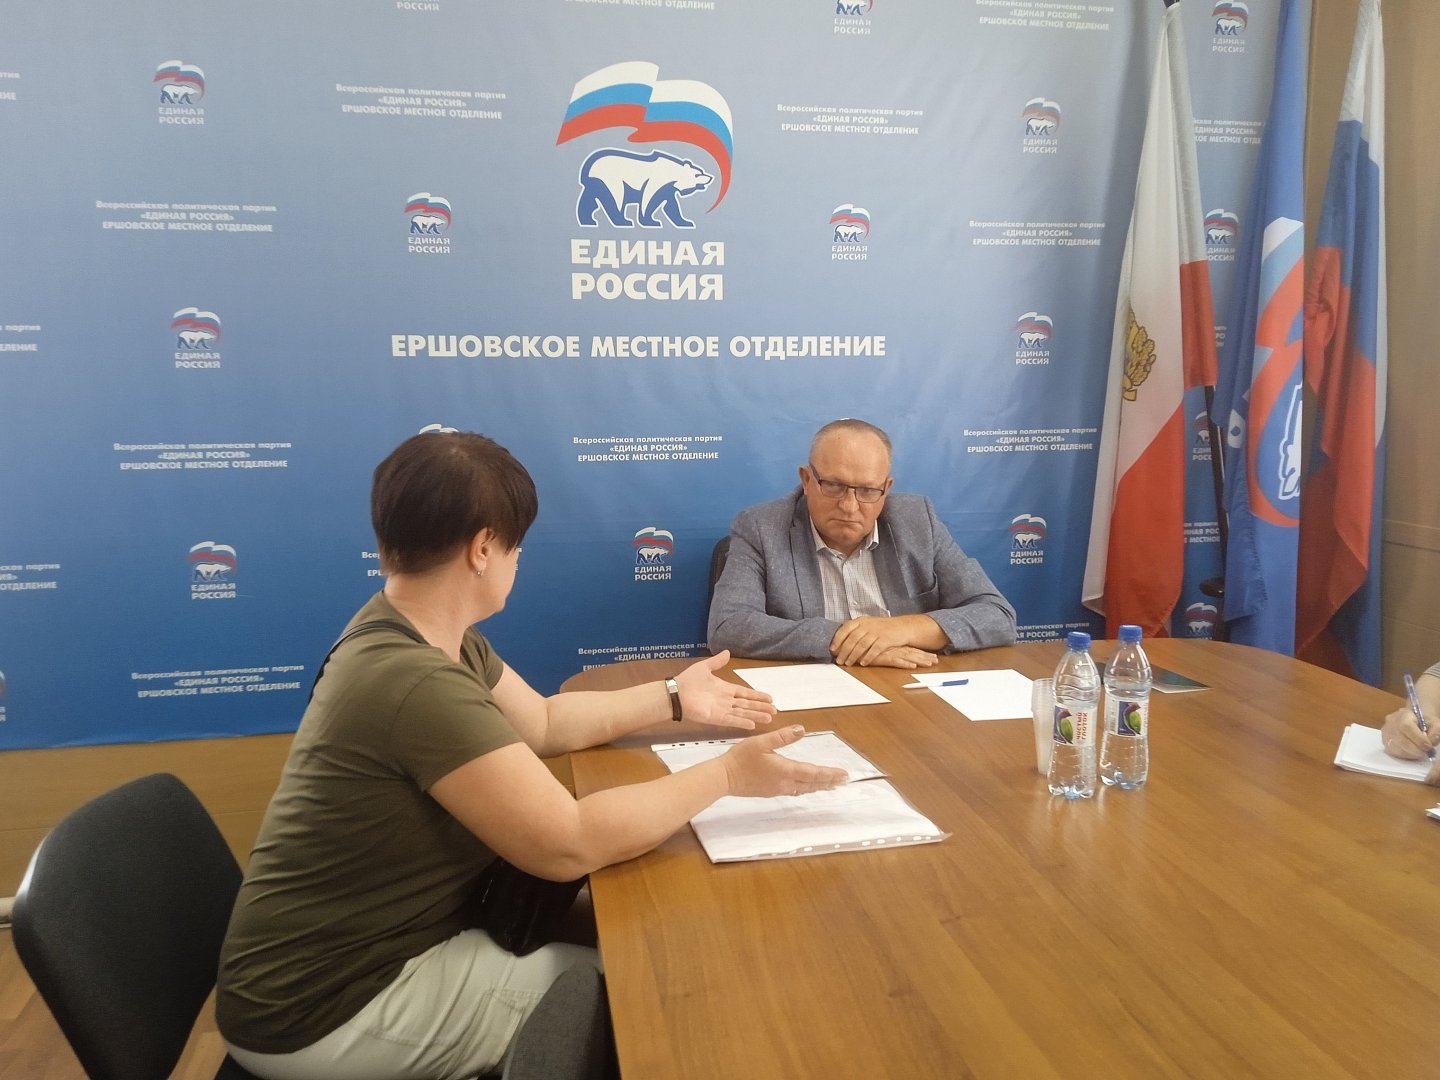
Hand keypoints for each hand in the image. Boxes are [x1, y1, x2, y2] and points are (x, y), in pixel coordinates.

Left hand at [673, 651, 776, 729]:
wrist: (675, 693)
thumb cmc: (688, 681)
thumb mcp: (704, 667)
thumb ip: (717, 662)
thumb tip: (727, 652)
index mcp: (724, 689)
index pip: (745, 693)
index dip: (757, 696)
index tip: (769, 698)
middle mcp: (726, 700)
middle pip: (747, 704)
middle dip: (761, 707)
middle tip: (775, 710)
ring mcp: (722, 710)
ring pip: (743, 713)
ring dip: (756, 715)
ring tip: (769, 718)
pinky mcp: (716, 718)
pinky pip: (731, 720)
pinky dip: (741, 722)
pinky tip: (752, 725)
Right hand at [720, 725, 849, 797]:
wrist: (724, 777)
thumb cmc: (741, 758)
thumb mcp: (762, 742)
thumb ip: (783, 737)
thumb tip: (802, 729)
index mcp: (785, 769)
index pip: (813, 773)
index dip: (830, 774)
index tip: (843, 774)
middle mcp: (784, 782)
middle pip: (812, 784)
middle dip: (829, 782)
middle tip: (844, 781)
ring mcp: (777, 789)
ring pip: (804, 788)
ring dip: (819, 787)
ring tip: (831, 785)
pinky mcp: (771, 791)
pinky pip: (794, 791)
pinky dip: (806, 789)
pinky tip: (806, 788)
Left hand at [830, 616, 918, 665]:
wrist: (903, 627)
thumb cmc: (884, 628)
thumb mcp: (869, 624)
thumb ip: (856, 630)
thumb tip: (841, 643)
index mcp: (862, 621)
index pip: (845, 628)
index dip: (837, 639)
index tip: (832, 648)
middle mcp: (868, 625)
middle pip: (852, 639)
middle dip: (844, 651)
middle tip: (839, 660)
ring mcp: (877, 632)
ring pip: (861, 645)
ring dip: (853, 656)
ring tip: (848, 663)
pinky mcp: (886, 639)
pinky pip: (874, 650)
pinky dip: (867, 657)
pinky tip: (863, 663)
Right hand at [866, 646, 938, 669]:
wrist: (852, 643)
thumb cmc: (863, 646)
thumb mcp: (876, 648)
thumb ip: (884, 649)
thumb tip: (890, 652)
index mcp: (893, 646)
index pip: (911, 650)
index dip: (922, 653)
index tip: (932, 657)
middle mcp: (893, 648)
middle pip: (913, 653)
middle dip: (925, 657)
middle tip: (936, 661)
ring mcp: (889, 652)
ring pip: (908, 657)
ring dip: (919, 661)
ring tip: (930, 664)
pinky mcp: (883, 658)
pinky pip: (896, 662)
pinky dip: (904, 664)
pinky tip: (912, 667)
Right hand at [1380, 704, 1437, 760]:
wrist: (1412, 721)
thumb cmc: (1423, 722)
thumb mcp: (1434, 722)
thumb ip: (1436, 731)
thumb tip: (1430, 742)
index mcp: (1403, 714)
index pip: (1407, 727)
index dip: (1418, 739)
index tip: (1429, 746)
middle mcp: (1390, 723)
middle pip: (1401, 739)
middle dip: (1416, 749)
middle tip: (1426, 752)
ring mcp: (1386, 733)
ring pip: (1397, 748)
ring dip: (1411, 753)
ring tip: (1421, 752)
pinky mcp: (1385, 743)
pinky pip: (1394, 752)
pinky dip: (1406, 755)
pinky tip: (1413, 752)